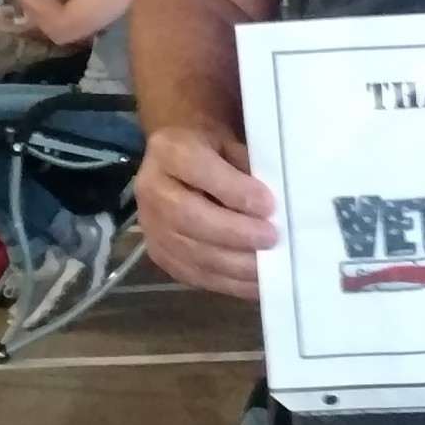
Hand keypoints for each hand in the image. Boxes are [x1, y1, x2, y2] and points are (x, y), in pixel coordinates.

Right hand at [136, 125, 278, 299]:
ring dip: (234, 264)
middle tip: (271, 237)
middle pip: (189, 217)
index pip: (197, 169)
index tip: (268, 204)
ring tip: (269, 266)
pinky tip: (254, 283)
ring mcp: (151, 227)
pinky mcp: (160, 255)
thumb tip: (273, 206)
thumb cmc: (212, 148)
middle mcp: (151, 189)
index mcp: (169, 150)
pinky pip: (194, 275)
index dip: (232, 189)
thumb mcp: (229, 141)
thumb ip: (246, 166)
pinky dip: (228, 283)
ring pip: (191, 252)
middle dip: (234, 232)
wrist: (178, 163)